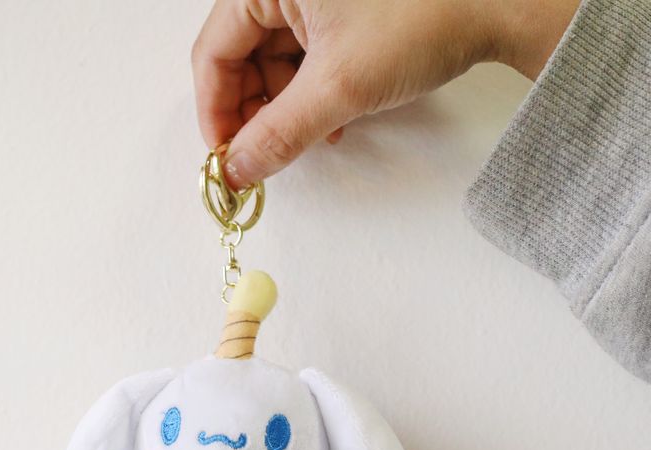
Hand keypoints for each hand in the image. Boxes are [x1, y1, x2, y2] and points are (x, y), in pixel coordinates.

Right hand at [192, 0, 579, 188]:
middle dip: (254, 114)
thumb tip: (238, 170)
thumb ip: (279, 133)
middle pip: (240, 58)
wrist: (497, 2)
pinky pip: (304, 58)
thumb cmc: (424, 16)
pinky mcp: (336, 9)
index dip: (216, 112)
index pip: (214, 52)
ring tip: (313, 138)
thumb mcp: (340, 86)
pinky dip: (311, 94)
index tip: (227, 158)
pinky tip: (332, 119)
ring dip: (286, 110)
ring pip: (273, 63)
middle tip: (265, 157)